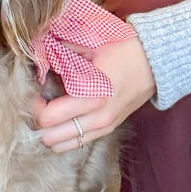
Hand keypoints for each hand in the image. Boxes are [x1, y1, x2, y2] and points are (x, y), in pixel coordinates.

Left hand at [34, 33, 155, 152]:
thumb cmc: (124, 50)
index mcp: (91, 97)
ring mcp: (104, 126)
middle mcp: (97, 118)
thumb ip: (61, 51)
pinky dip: (65, 135)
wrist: (156, 61)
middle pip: (51, 138)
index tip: (35, 92)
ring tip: (50, 113)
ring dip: (51, 132)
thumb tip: (37, 53)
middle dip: (39, 122)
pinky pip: (78, 143)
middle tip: (39, 103)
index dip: (34, 105)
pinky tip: (64, 118)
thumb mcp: (91, 45)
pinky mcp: (109, 128)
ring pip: (62, 146)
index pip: (48, 118)